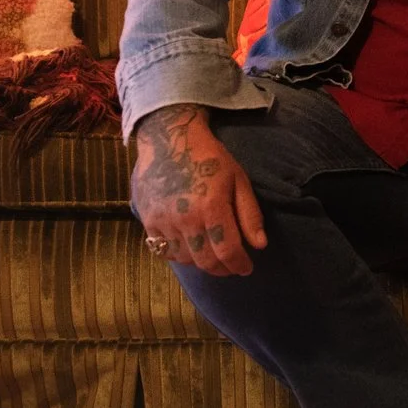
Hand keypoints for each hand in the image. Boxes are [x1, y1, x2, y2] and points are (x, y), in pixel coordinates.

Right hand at [130, 104, 266, 276]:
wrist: (168, 137)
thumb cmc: (209, 157)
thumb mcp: (238, 179)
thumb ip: (249, 214)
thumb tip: (260, 245)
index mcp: (211, 207)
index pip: (227, 251)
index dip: (239, 265)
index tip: (246, 267)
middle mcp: (185, 218)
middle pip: (205, 261)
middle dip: (223, 269)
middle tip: (231, 267)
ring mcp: (163, 221)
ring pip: (185, 259)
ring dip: (201, 263)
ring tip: (212, 255)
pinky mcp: (147, 220)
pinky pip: (163, 250)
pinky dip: (179, 255)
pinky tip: (190, 248)